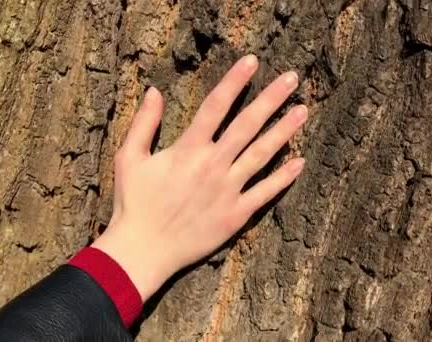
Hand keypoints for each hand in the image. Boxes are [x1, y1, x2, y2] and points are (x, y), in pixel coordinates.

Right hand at [92, 55, 307, 300]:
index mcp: (188, 149)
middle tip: (291, 78)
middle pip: (247, 125)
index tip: (252, 61)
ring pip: (262, 154)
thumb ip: (143, 123)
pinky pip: (265, 193)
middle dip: (270, 98)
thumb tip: (154, 91)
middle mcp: (212, 165)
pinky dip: (283, 178)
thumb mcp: (129, 158)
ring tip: (303, 111)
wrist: (143, 250)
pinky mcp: (236, 215)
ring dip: (284, 131)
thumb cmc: (133, 204)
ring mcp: (228, 190)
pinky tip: (299, 162)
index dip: (234, 81)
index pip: (215, 106)